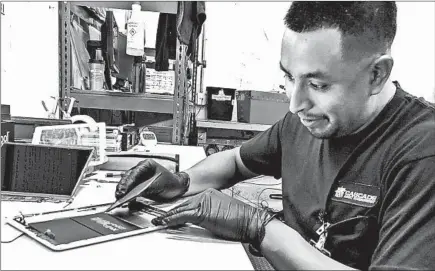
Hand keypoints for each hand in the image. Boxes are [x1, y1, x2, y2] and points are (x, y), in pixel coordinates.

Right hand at [115, 159, 189, 201]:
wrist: (178, 187)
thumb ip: (149, 188)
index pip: (134, 173)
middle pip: (127, 178)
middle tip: (119, 195)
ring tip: (120, 199)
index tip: (124, 190)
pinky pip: (131, 192)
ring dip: (123, 192)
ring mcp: (139, 179)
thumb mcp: (160, 184)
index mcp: (146, 165)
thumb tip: (138, 193)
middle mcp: (141, 171)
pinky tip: (126, 201)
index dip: (128, 182)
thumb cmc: (172, 182)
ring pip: (127, 185)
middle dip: (123, 188)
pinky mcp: (139, 188)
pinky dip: (128, 197)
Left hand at [152, 188, 275, 246]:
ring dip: (168, 217)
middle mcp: (205, 194)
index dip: (176, 209)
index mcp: (209, 193)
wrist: (251, 222)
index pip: (188, 202)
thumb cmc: (240, 220)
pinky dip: (172, 220)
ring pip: (180, 209)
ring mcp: (203, 201)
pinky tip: (165, 223)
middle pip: (182, 204)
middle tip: (158, 219)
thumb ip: (207, 213)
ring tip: (158, 222)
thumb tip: (194, 221)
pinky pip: (183, 216)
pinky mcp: (203, 211)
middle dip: (169, 212)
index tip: (168, 215)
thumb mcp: (220, 214)